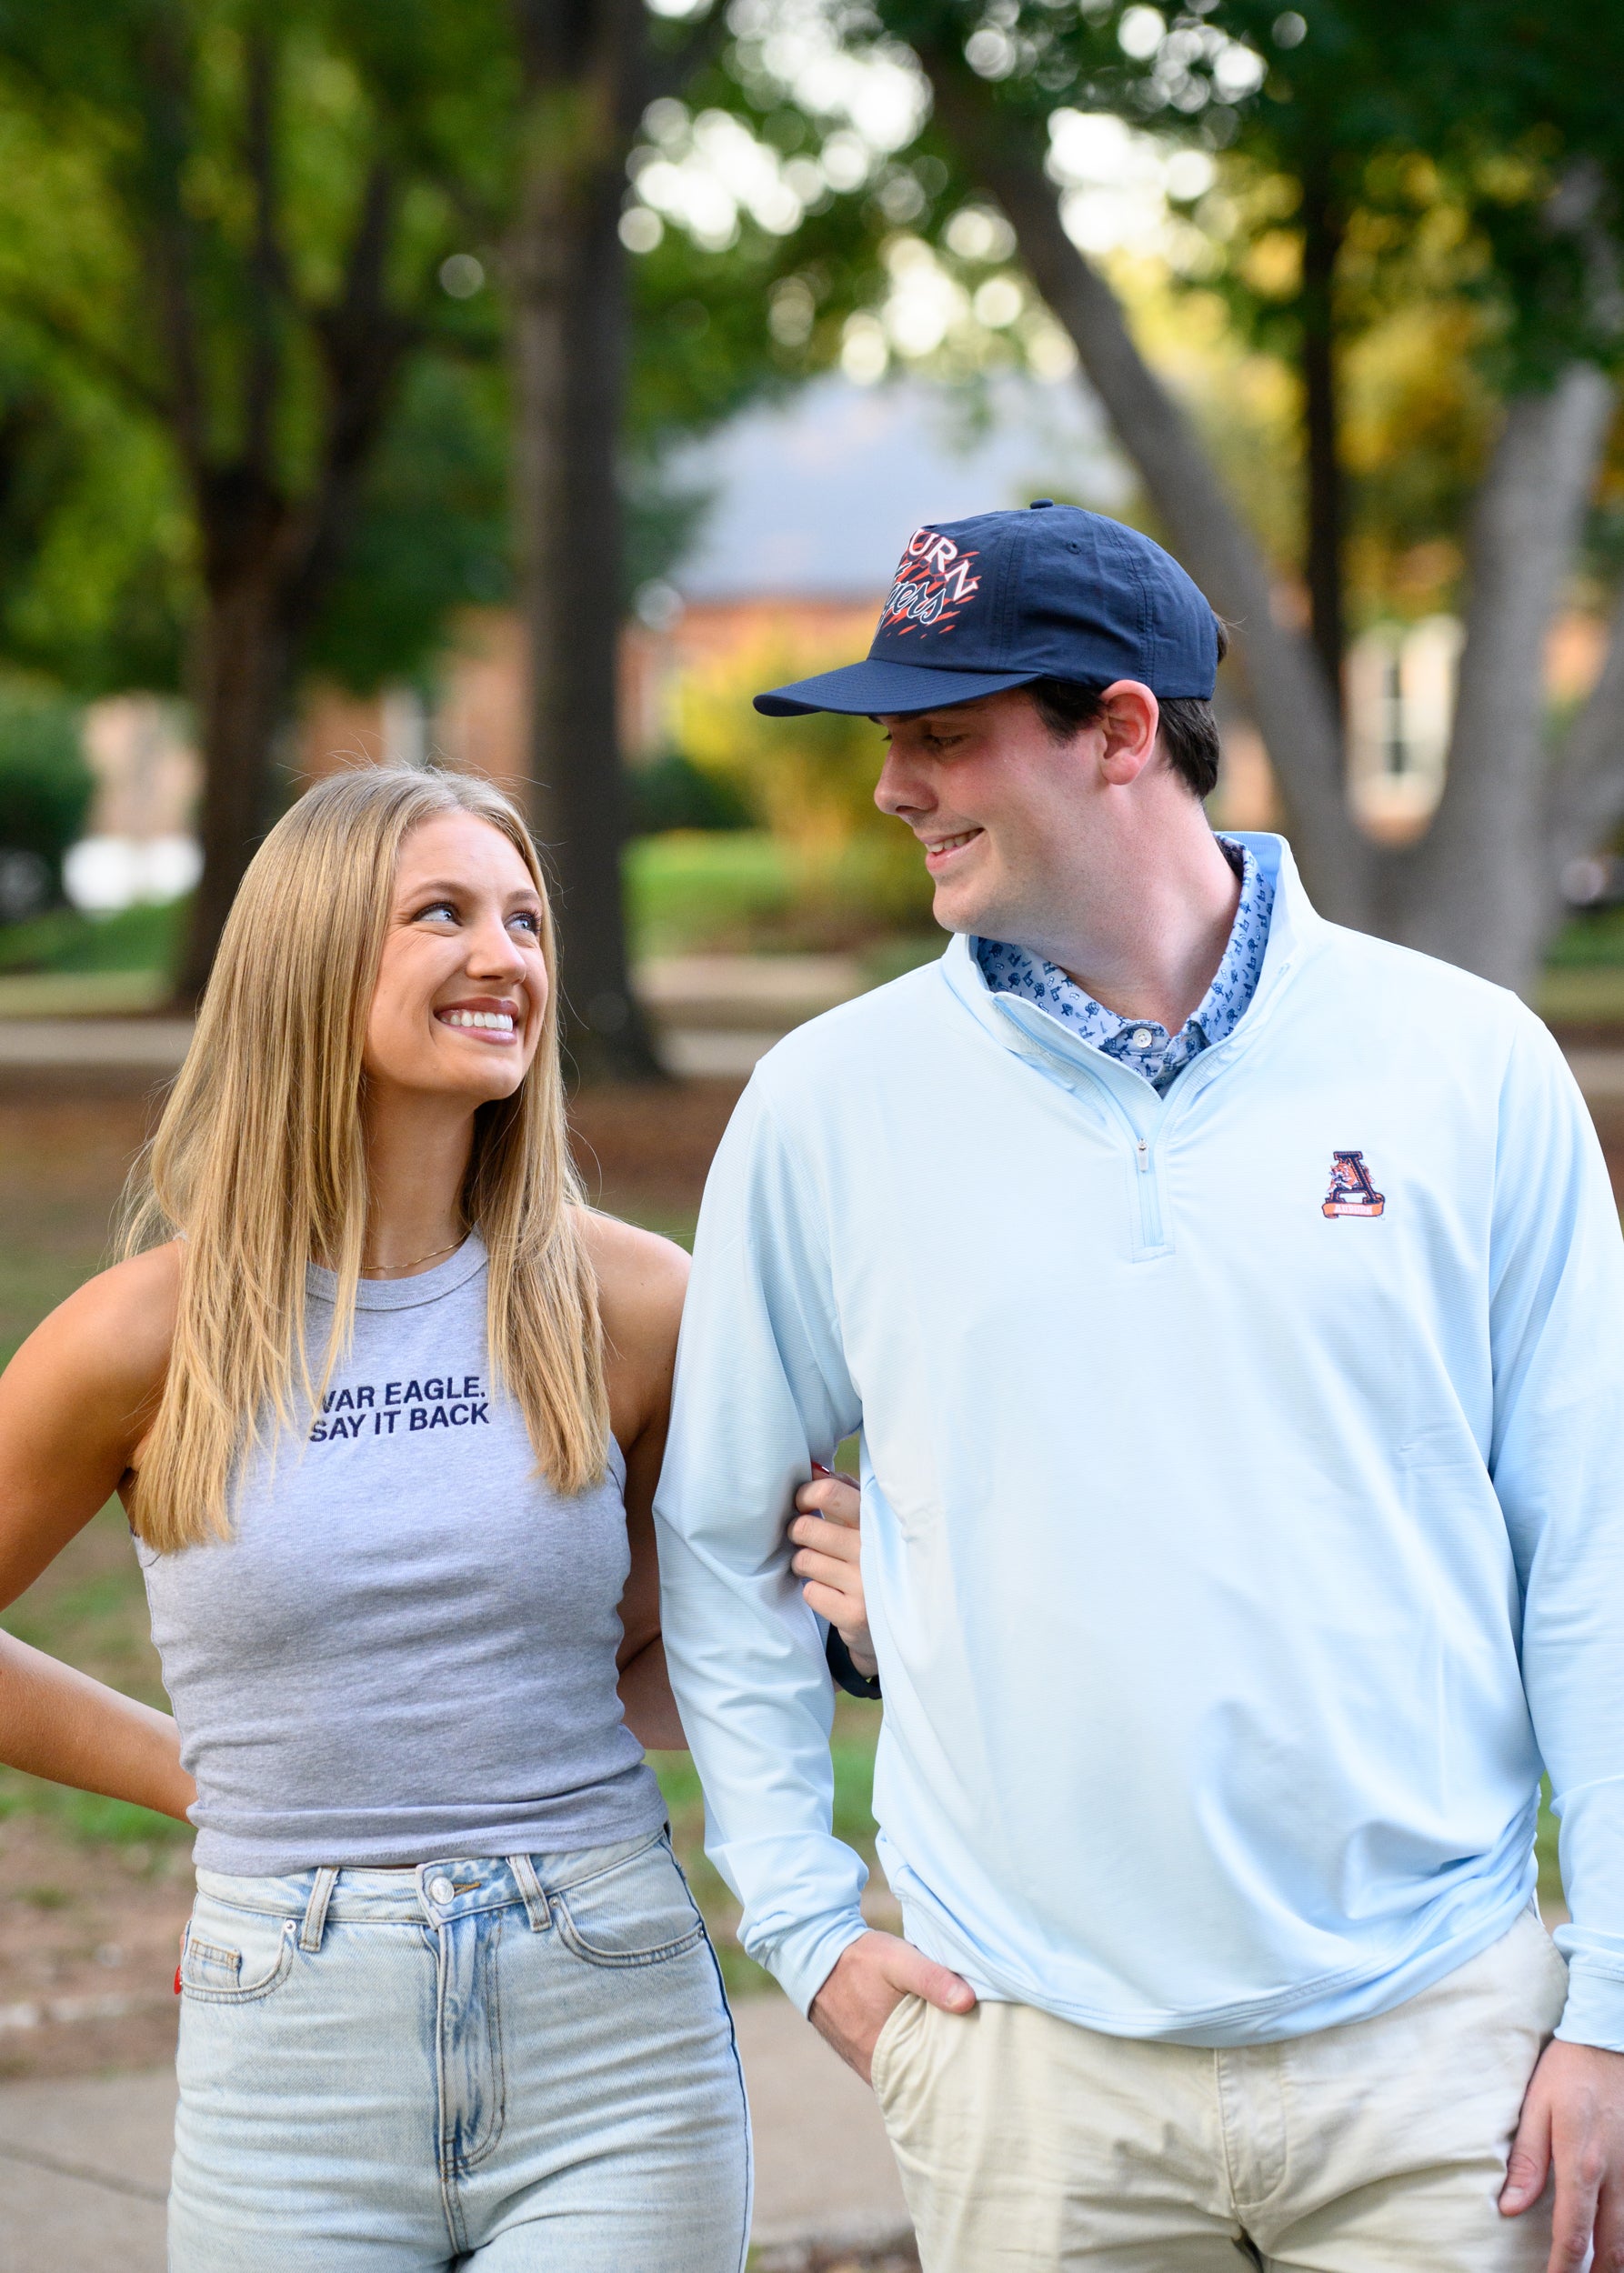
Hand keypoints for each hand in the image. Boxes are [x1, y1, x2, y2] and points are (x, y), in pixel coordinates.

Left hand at [791, 1466, 875, 1677]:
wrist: (900, 1617)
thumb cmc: (875, 1555)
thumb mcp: (868, 1519)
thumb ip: (844, 1490)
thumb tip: (813, 1468)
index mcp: (878, 1519)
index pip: (830, 1492)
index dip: (806, 1494)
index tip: (803, 1503)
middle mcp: (875, 1549)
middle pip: (806, 1527)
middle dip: (797, 1531)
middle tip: (806, 1538)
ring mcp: (866, 1584)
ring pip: (804, 1560)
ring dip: (804, 1563)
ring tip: (821, 1566)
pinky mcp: (855, 1615)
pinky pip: (810, 1592)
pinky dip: (814, 1592)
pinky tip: (832, 1592)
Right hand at [810, 1928, 975, 2082]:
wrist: (813, 1952)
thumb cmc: (857, 1959)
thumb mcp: (898, 1961)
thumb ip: (932, 1979)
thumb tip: (967, 2002)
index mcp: (883, 2056)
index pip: (928, 2083)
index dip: (953, 2076)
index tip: (978, 2067)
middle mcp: (872, 2068)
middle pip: (917, 2079)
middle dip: (941, 2070)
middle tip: (972, 2056)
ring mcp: (863, 2061)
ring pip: (904, 2070)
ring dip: (923, 2060)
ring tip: (953, 2046)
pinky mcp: (857, 2050)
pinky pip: (890, 2061)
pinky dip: (906, 2053)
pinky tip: (922, 2037)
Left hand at [1500, 2036, 1623, 2269]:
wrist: (1610, 2038)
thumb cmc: (1568, 2070)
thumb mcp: (1535, 2107)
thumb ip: (1526, 2161)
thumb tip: (1510, 2208)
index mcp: (1582, 2165)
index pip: (1573, 2235)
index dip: (1561, 2268)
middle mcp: (1618, 2178)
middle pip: (1611, 2249)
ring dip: (1614, 2261)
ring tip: (1593, 2269)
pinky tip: (1616, 2243)